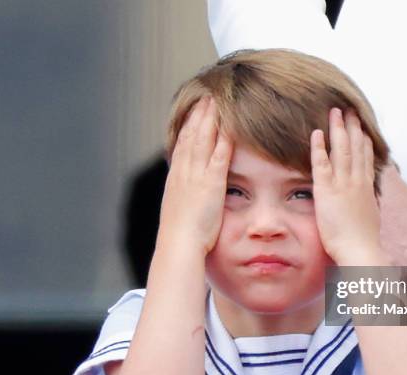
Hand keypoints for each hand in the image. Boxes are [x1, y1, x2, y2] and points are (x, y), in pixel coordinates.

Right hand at [157, 96, 233, 254]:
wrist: (178, 244)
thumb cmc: (181, 236)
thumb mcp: (181, 212)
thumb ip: (187, 199)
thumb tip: (192, 197)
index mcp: (176, 178)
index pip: (181, 145)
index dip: (187, 126)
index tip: (193, 112)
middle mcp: (184, 172)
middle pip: (190, 136)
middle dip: (198, 115)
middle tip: (204, 97)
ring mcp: (197, 176)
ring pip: (203, 140)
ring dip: (209, 119)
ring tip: (215, 101)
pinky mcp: (212, 183)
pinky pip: (219, 155)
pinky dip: (224, 138)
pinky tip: (230, 125)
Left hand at [310, 107, 382, 265]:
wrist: (360, 250)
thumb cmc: (363, 241)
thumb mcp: (370, 217)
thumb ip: (367, 204)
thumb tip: (368, 201)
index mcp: (366, 188)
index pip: (365, 157)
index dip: (363, 140)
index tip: (361, 127)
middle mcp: (356, 181)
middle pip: (356, 147)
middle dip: (352, 127)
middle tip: (349, 110)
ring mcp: (342, 184)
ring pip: (341, 150)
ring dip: (338, 129)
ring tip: (335, 112)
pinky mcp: (327, 191)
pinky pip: (322, 164)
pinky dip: (320, 147)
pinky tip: (317, 133)